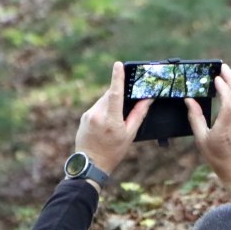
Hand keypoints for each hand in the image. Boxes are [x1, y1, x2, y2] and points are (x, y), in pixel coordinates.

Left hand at [74, 62, 151, 178]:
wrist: (91, 164)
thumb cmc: (113, 151)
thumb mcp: (129, 134)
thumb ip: (138, 114)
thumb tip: (147, 99)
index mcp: (111, 119)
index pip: (115, 93)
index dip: (117, 78)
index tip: (118, 64)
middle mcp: (97, 115)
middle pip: (109, 95)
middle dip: (118, 95)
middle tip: (126, 104)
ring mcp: (88, 115)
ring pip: (103, 101)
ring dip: (111, 104)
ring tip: (115, 122)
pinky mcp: (84, 117)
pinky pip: (97, 108)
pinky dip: (104, 111)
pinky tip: (105, 125)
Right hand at [185, 64, 230, 198]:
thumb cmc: (217, 157)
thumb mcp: (201, 140)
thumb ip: (196, 118)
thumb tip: (189, 100)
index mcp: (225, 130)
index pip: (228, 104)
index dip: (223, 89)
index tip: (216, 78)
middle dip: (230, 79)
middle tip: (221, 68)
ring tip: (228, 71)